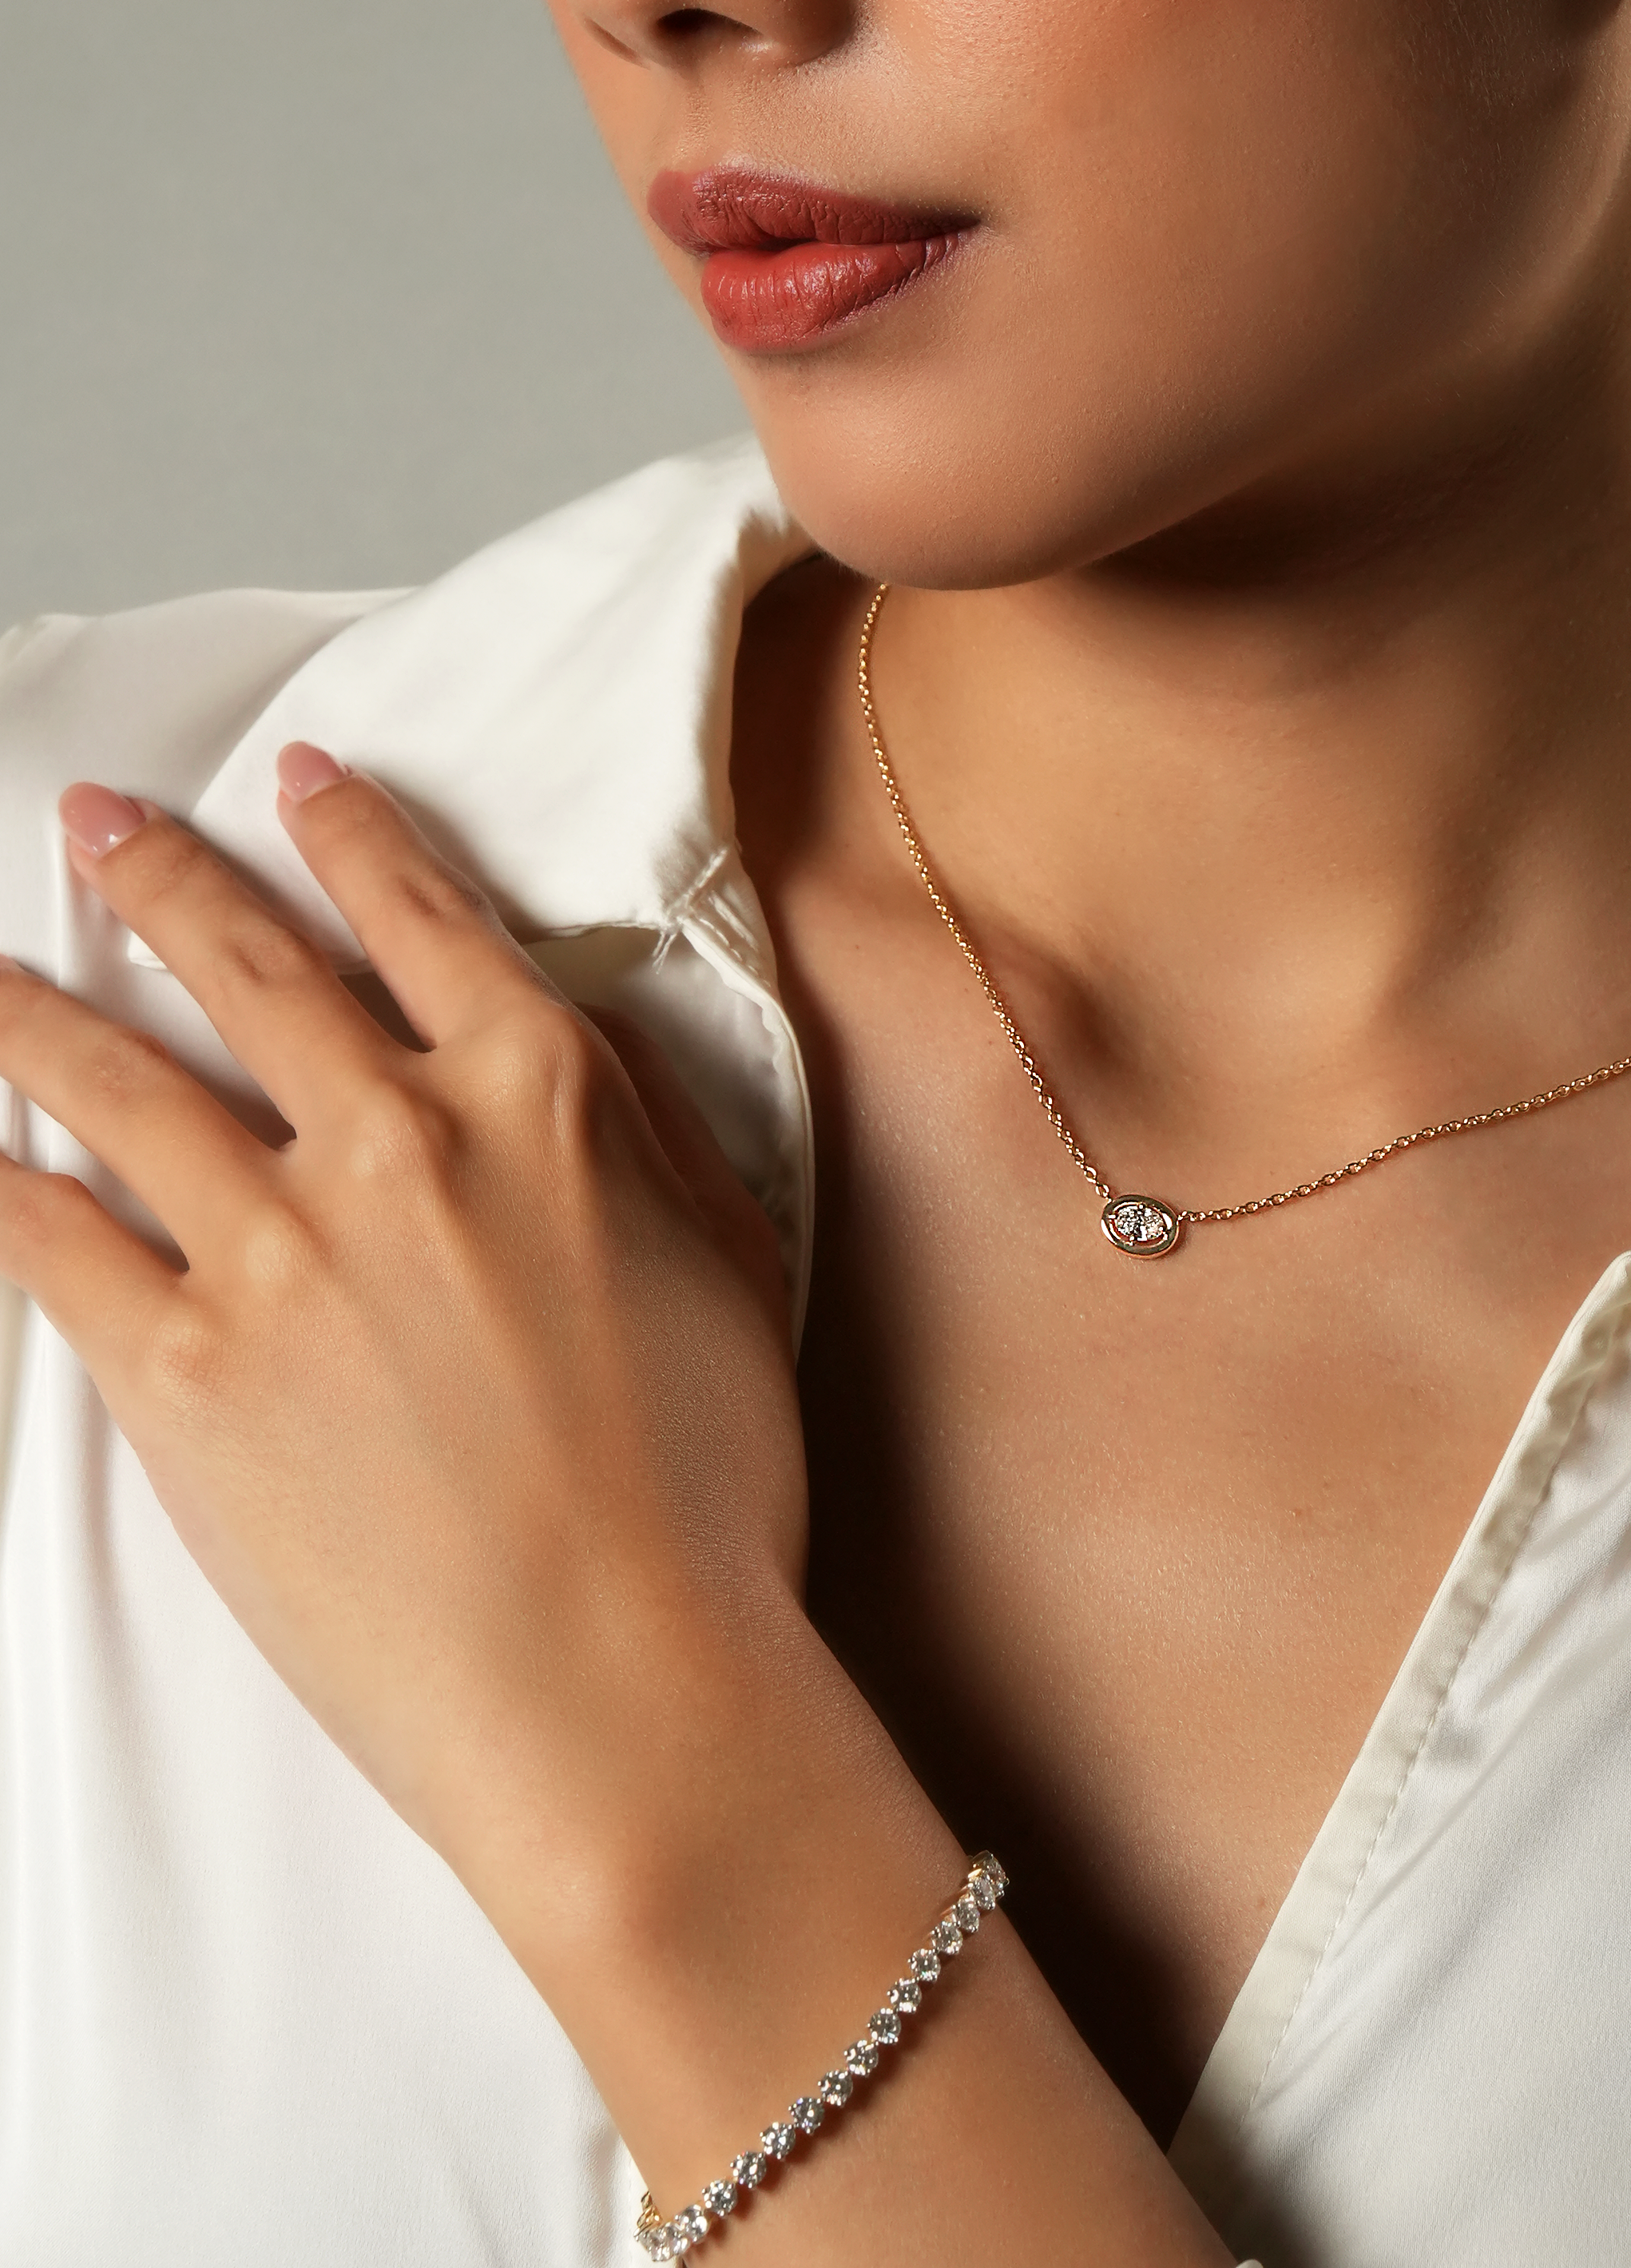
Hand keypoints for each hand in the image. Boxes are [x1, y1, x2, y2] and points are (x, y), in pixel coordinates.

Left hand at [0, 750, 809, 1939]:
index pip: (420, 918)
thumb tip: (571, 1036)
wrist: (623, 1681)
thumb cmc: (709, 1489)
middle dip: (159, 876)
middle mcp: (397, 1136)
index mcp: (540, 1094)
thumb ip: (642, 1122)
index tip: (302, 779)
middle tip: (97, 822)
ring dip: (34, 1008)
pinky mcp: (183, 1370)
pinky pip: (54, 1243)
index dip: (352, 838)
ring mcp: (278, 1247)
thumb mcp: (731, 1253)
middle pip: (247, 966)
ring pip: (118, 1082)